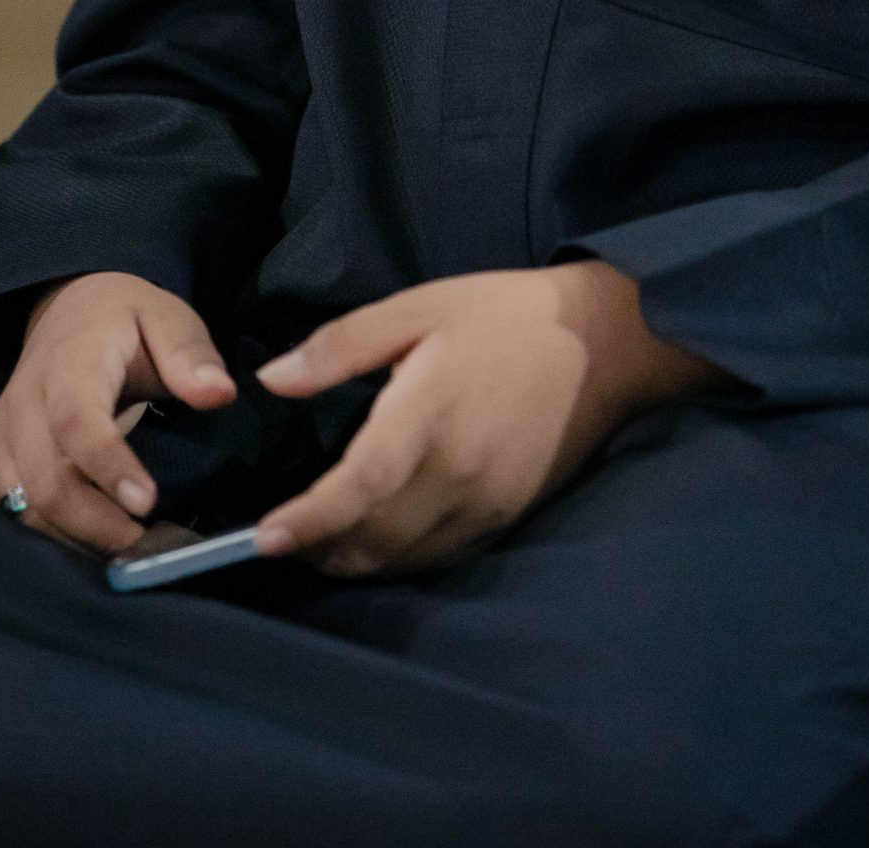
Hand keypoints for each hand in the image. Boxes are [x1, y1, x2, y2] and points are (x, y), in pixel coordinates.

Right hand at [0, 272, 236, 553]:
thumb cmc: (125, 320)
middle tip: (149, 546)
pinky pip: (14, 513)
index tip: (148, 502)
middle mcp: (24, 403)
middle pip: (46, 481)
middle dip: (96, 525)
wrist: (67, 312)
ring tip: (131, 552)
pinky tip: (96, 547)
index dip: (109, 467)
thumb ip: (191, 355)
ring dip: (76, 540)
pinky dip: (54, 538)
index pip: (77, 423)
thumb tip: (220, 393)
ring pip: (25, 508)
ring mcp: (3, 436)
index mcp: (68, 363)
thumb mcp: (167, 317)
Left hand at [251, 260, 727, 576]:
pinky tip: (379, 543)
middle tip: (279, 539)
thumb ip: (341, 346)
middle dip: (318, 550)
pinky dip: (400, 561)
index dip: (306, 522)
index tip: (262, 537)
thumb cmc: (505, 315)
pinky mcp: (507, 516)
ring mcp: (486, 503)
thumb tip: (273, 378)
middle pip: (372, 540)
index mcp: (429, 417)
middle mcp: (457, 474)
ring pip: (404, 559)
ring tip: (319, 545)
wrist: (605, 342)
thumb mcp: (419, 307)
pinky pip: (441, 558)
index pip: (355, 490)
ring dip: (355, 561)